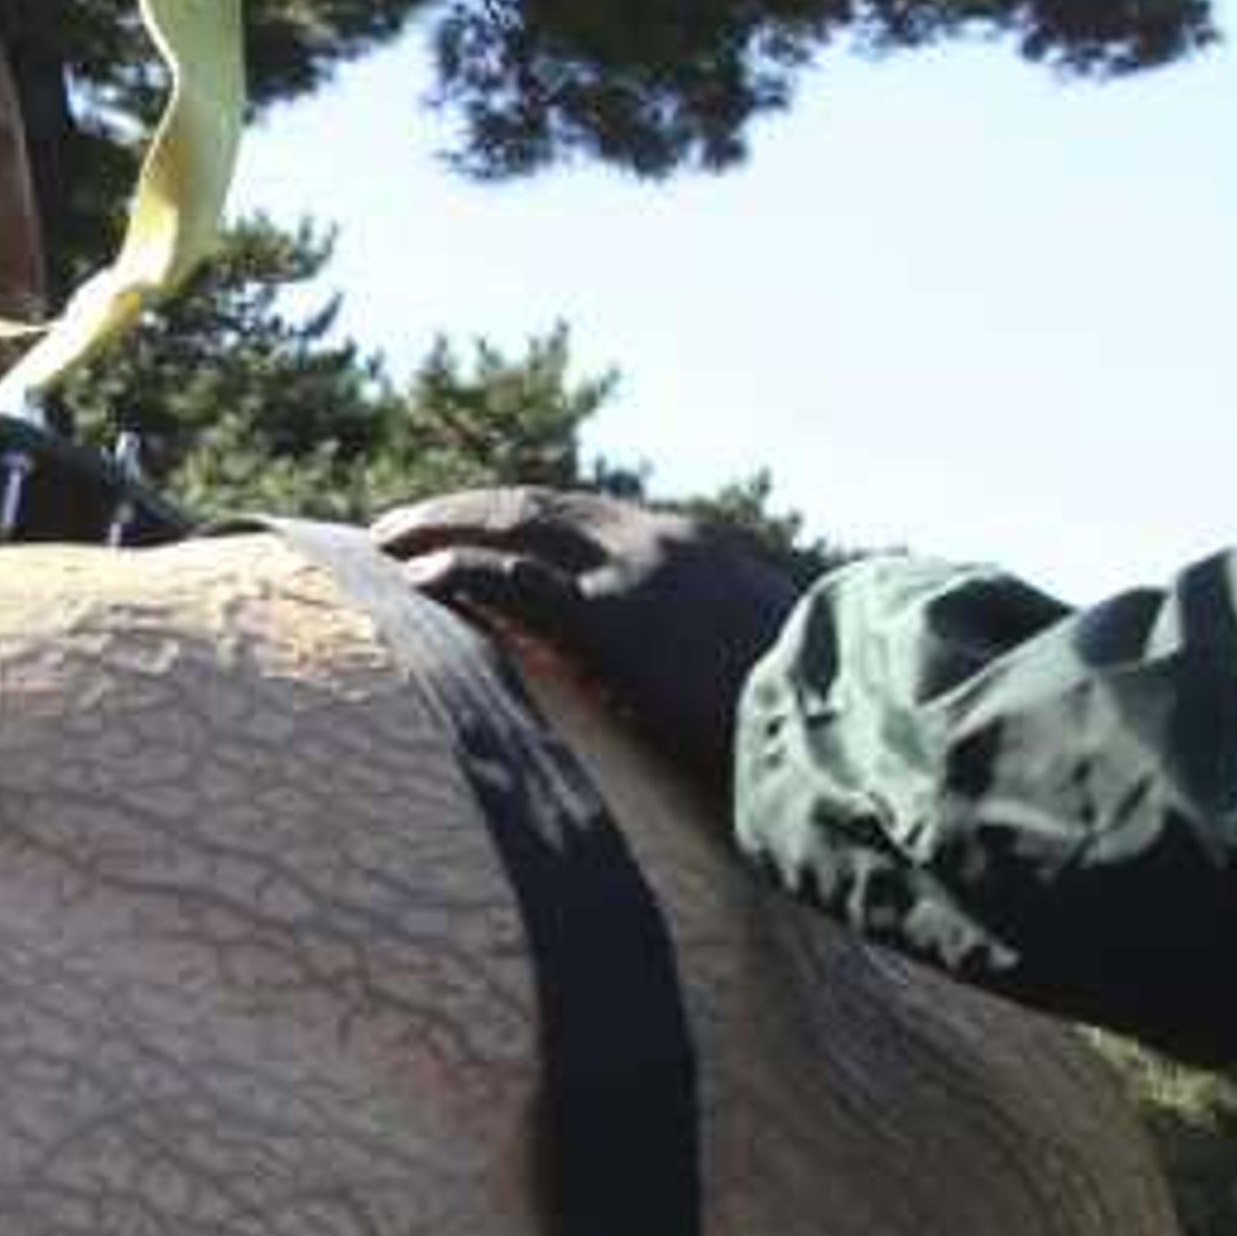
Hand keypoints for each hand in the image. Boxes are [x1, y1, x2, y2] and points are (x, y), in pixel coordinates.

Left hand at [370, 490, 817, 791]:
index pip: (597, 520)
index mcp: (705, 551)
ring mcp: (636, 575)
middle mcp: (664, 542)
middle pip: (544, 508)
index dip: (530, 523)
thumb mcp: (779, 673)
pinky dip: (456, 572)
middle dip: (471, 510)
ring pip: (515, 526)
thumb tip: (726, 694)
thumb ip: (735, 660)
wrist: (850, 727)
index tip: (485, 532)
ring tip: (386, 542)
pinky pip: (511, 582)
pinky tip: (413, 582)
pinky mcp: (610, 622)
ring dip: (442, 527)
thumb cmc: (824, 721)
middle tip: (407, 526)